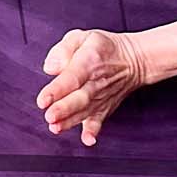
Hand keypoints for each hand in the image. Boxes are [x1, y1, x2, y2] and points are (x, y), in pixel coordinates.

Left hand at [33, 14, 176, 145]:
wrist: (133, 61)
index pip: (72, 78)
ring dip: (70, 122)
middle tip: (50, 116)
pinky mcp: (103, 108)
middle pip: (79, 98)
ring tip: (56, 127)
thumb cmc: (103, 48)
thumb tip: (51, 67)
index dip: (57, 89)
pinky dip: (94, 130)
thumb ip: (64, 49)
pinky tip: (87, 139)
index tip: (43, 99)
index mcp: (88, 62)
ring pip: (85, 112)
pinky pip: (99, 121)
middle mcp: (95, 82)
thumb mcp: (83, 37)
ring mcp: (100, 98)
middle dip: (64, 109)